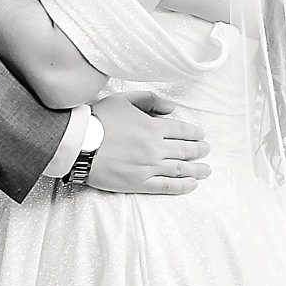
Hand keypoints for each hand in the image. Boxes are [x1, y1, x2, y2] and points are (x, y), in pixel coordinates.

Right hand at [85, 92, 211, 194]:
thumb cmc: (99, 119)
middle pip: (184, 150)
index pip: (181, 131)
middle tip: (206, 151)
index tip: (201, 136)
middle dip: (198, 151)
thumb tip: (171, 108)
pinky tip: (191, 185)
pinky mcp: (139, 183)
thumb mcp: (124, 100)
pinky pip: (166, 186)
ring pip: (179, 169)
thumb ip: (150, 100)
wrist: (79, 143)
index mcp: (153, 127)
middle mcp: (155, 148)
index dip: (194, 134)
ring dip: (196, 170)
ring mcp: (148, 167)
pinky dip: (181, 186)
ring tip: (206, 171)